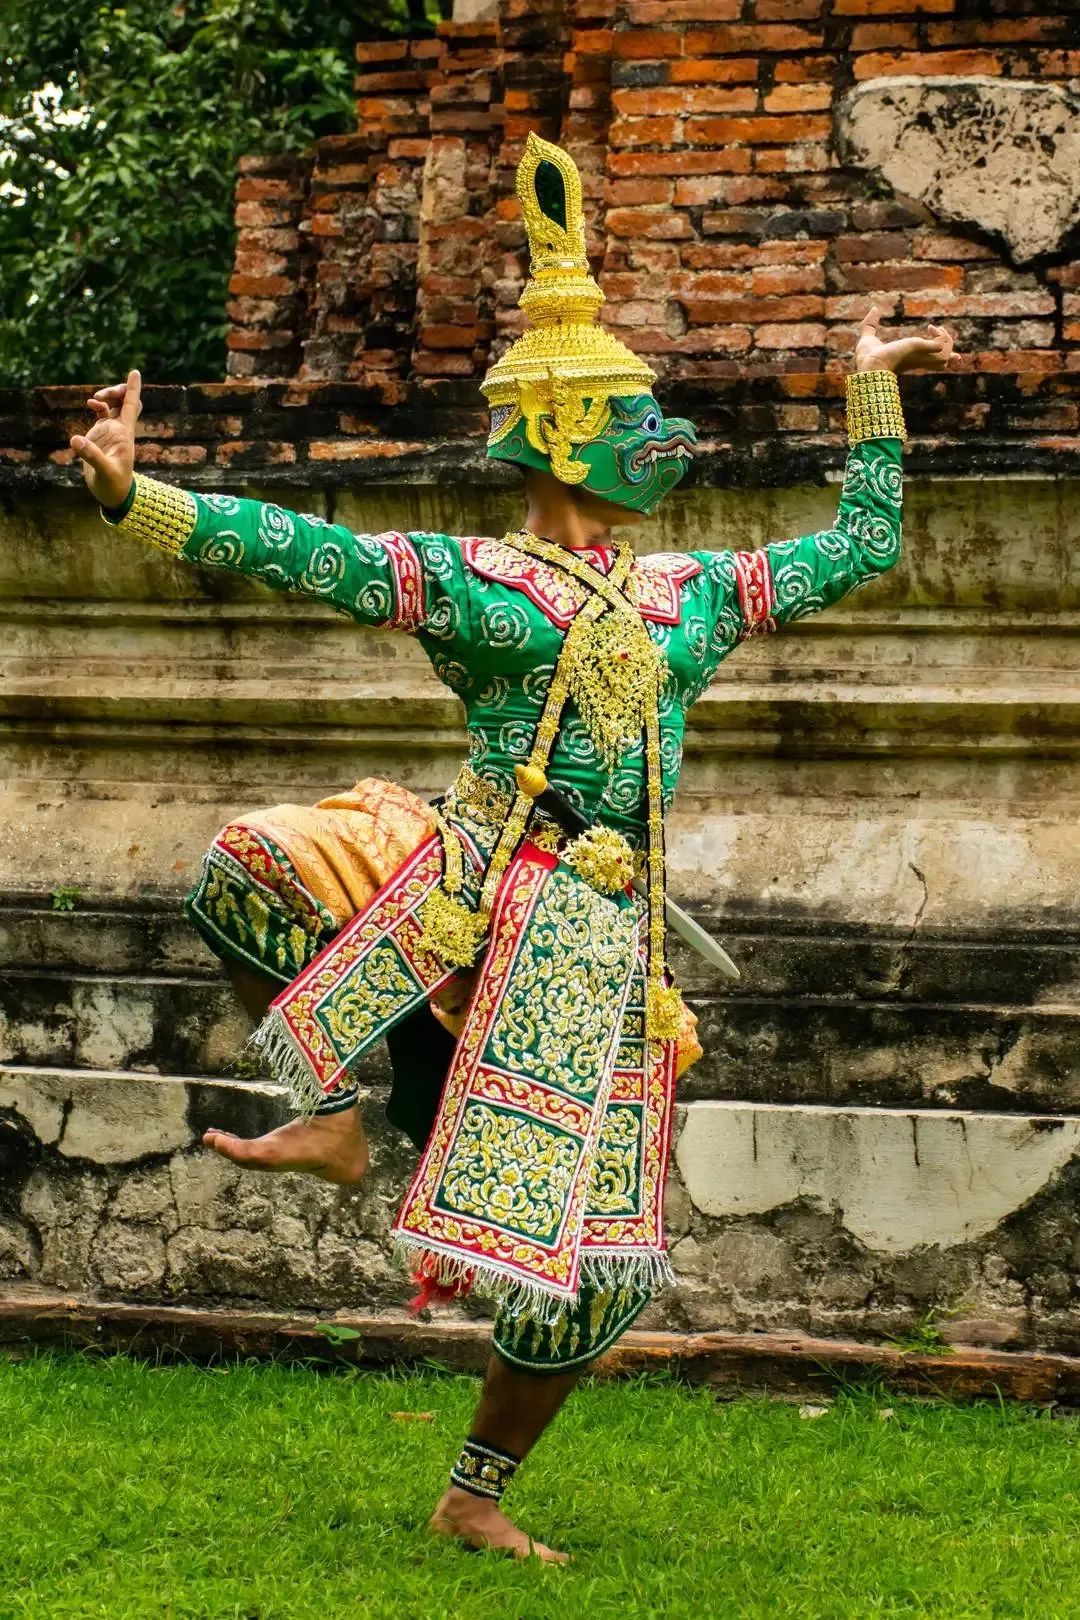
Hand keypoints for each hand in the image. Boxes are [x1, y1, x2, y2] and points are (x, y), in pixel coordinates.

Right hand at [69, 369, 142, 507]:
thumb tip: (75, 439)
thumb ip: (91, 455)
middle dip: (117, 391)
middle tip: (101, 396)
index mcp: (125, 434)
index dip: (133, 389)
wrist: (113, 495)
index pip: (132, 406)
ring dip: (107, 396)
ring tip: (94, 399)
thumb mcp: (103, 471)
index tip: (134, 372)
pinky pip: (102, 413)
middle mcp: (120, 429)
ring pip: (114, 405)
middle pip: (126, 401)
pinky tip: (91, 403)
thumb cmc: (113, 485)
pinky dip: (97, 405)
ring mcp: (111, 431)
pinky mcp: (101, 435)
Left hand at [854, 306, 956, 373]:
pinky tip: (930, 329)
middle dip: (949, 347)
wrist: (870, 364)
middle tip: (935, 330)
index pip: (932, 364)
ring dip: (945, 339)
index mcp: (908, 362)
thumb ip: (871, 324)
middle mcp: (918, 362)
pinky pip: (944, 347)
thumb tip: (874, 309)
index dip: (945, 358)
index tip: (957, 358)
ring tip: (932, 328)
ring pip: (947, 353)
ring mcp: (923, 359)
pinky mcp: (924, 352)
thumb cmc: (866, 357)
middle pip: (944, 361)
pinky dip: (942, 336)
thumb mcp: (869, 337)